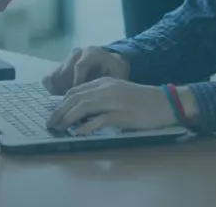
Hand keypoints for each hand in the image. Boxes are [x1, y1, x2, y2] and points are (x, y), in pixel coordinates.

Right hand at [42, 46, 129, 95]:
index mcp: (91, 53)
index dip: (79, 82)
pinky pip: (48, 79)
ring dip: (61, 92)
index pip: (80, 66)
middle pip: (65, 72)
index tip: (82, 99)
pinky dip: (53, 90)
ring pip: (55, 77)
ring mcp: (65, 60)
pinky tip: (63, 98)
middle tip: (76, 104)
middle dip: (69, 90)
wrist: (110, 63)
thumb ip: (108, 85)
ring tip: (71, 103)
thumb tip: (99, 101)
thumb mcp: (117, 75)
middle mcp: (76, 54)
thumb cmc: (114, 71)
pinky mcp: (58, 67)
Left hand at [46, 77, 177, 133]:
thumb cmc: (142, 100)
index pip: (76, 90)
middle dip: (59, 111)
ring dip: (67, 118)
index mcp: (105, 82)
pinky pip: (99, 120)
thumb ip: (101, 98)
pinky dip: (86, 126)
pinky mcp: (122, 115)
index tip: (54, 114)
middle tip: (50, 123)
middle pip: (76, 98)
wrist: (165, 102)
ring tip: (58, 128)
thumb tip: (80, 112)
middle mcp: (107, 89)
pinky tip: (78, 132)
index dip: (61, 102)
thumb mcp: (119, 93)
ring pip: (83, 107)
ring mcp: (114, 102)